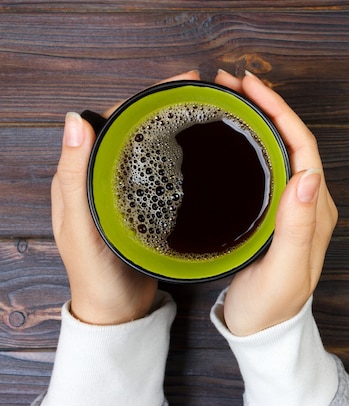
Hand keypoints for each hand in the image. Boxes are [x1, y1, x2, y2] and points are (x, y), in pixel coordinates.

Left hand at [51, 70, 200, 324]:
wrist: (118, 312)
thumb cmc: (95, 275)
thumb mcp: (80, 228)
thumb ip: (75, 177)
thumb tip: (75, 118)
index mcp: (83, 175)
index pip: (111, 120)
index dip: (142, 97)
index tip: (176, 83)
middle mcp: (105, 176)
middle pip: (135, 128)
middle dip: (165, 104)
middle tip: (200, 89)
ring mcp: (129, 190)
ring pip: (152, 146)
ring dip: (175, 125)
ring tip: (205, 109)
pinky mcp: (149, 205)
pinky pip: (166, 170)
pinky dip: (183, 154)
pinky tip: (202, 149)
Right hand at [214, 70, 337, 335]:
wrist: (263, 330)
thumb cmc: (271, 307)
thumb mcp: (285, 272)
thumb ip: (299, 228)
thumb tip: (308, 176)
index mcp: (315, 210)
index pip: (303, 147)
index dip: (280, 111)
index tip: (251, 87)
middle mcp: (308, 202)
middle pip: (292, 140)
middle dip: (266, 104)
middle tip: (232, 82)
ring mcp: (292, 206)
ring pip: (280, 148)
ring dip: (259, 118)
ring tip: (230, 97)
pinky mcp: (275, 212)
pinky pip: (268, 164)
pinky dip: (252, 140)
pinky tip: (232, 134)